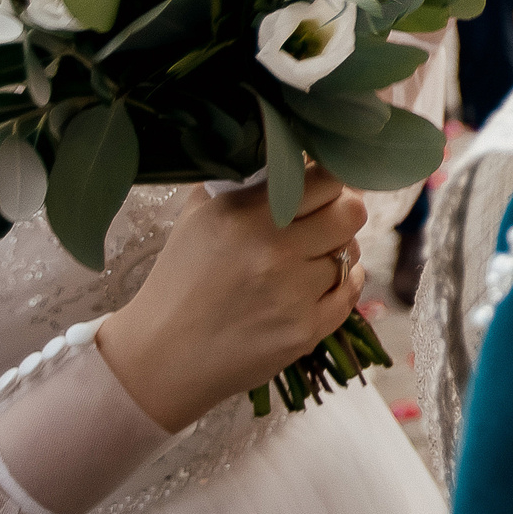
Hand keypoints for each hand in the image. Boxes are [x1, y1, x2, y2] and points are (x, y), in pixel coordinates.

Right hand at [97, 169, 367, 431]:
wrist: (161, 358)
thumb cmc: (179, 280)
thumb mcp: (199, 216)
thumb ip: (245, 181)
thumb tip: (290, 155)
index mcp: (244, 215)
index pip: (325, 177)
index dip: (334, 176)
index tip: (327, 182)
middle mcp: (273, 251)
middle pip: (351, 212)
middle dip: (344, 209)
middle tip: (328, 216)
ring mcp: (293, 294)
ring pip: (350, 252)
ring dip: (335, 251)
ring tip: (307, 257)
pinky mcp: (306, 331)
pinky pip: (351, 290)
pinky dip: (341, 282)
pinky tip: (317, 282)